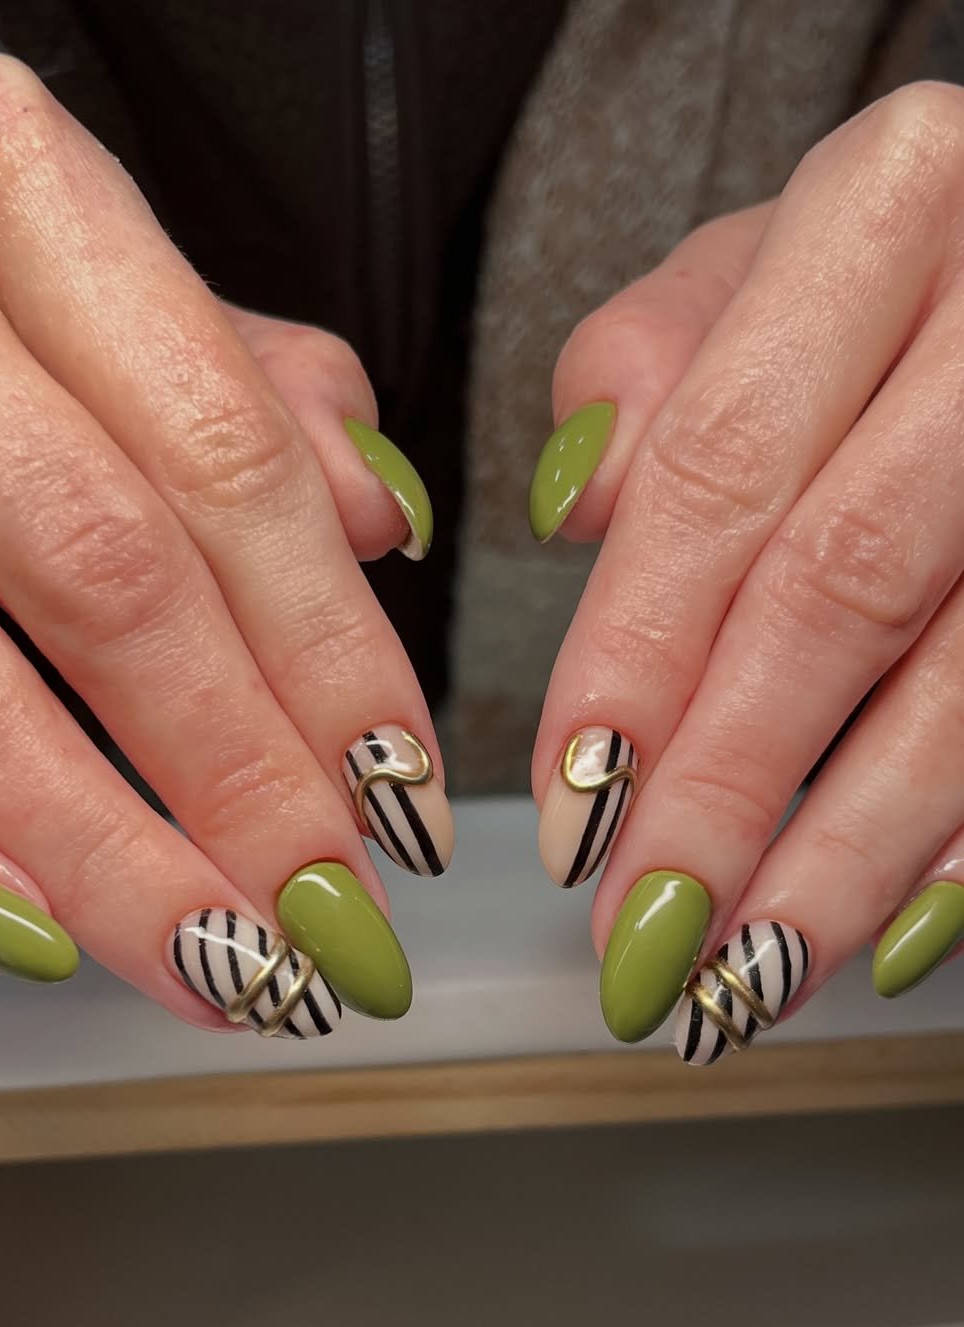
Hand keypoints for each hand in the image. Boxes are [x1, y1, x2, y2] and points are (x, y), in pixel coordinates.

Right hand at [0, 56, 451, 1036]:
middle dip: (236, 775)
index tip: (402, 795)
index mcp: (18, 192)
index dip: (331, 651)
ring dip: (96, 852)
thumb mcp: (107, 286)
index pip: (226, 459)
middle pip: (104, 574)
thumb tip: (379, 522)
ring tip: (217, 962)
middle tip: (329, 915)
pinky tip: (29, 932)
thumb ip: (247, 392)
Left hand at [531, 82, 963, 1057]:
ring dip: (853, 849)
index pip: (720, 470)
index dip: (635, 655)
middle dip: (731, 782)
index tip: (572, 803)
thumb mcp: (755, 259)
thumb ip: (646, 367)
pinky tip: (904, 923)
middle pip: (843, 587)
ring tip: (751, 968)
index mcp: (889, 208)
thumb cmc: (883, 272)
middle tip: (646, 928)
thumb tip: (576, 506)